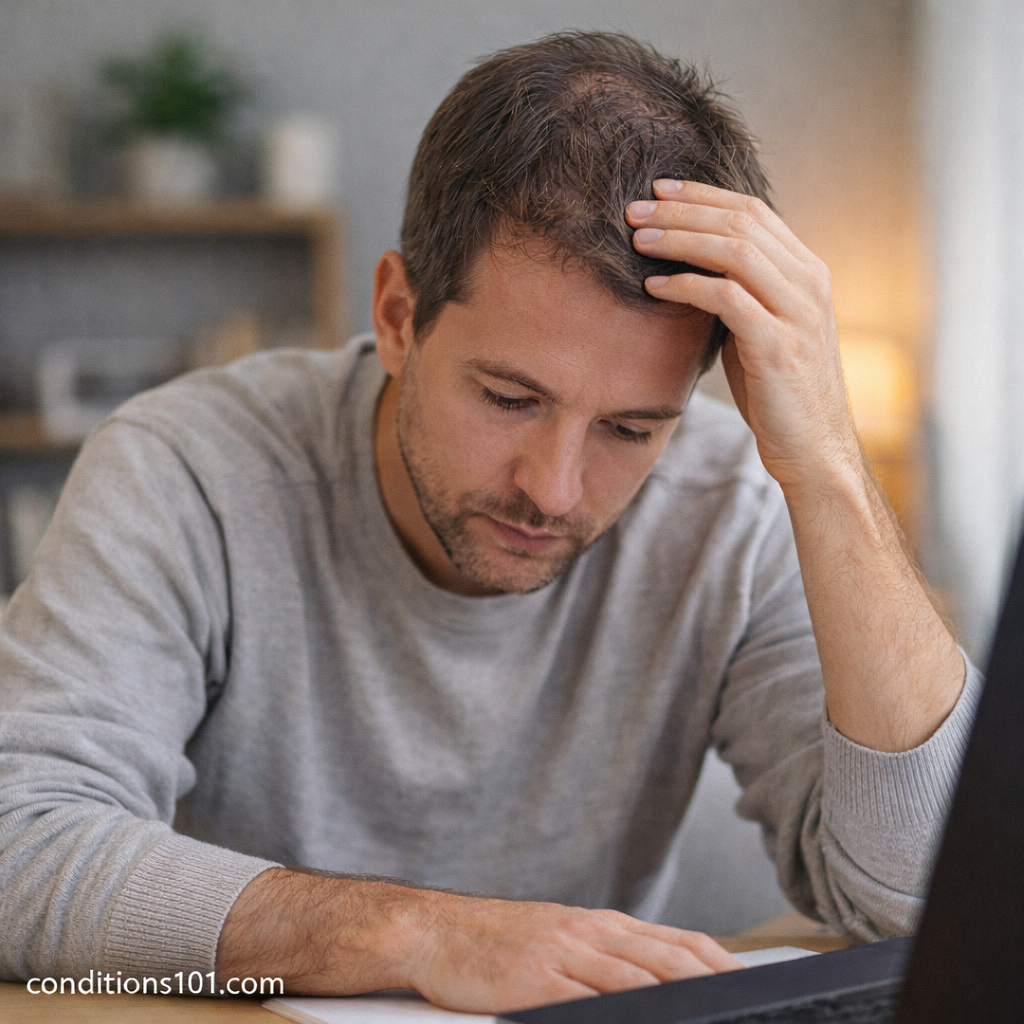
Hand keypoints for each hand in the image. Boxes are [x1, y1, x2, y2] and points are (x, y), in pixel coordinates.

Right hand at [407, 891, 742, 1012]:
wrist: (439, 930)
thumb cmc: (503, 941)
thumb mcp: (565, 939)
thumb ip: (611, 961)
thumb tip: (662, 988)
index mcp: (604, 925)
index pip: (683, 943)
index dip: (726, 969)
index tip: (759, 993)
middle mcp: (592, 933)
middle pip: (672, 962)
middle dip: (719, 989)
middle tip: (754, 1012)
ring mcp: (564, 954)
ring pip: (638, 981)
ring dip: (679, 1004)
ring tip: (712, 1021)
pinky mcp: (534, 980)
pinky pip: (586, 1002)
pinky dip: (620, 1016)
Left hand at [625, 180, 964, 754]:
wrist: (814, 455)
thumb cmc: (780, 399)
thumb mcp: (759, 335)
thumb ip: (737, 295)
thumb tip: (687, 270)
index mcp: (805, 272)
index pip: (751, 212)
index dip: (701, 196)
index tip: (657, 193)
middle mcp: (808, 281)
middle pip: (740, 219)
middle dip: (682, 208)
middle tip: (633, 208)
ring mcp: (798, 311)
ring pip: (734, 248)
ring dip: (679, 238)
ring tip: (634, 238)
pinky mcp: (780, 344)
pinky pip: (727, 297)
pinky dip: (686, 285)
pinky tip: (652, 286)